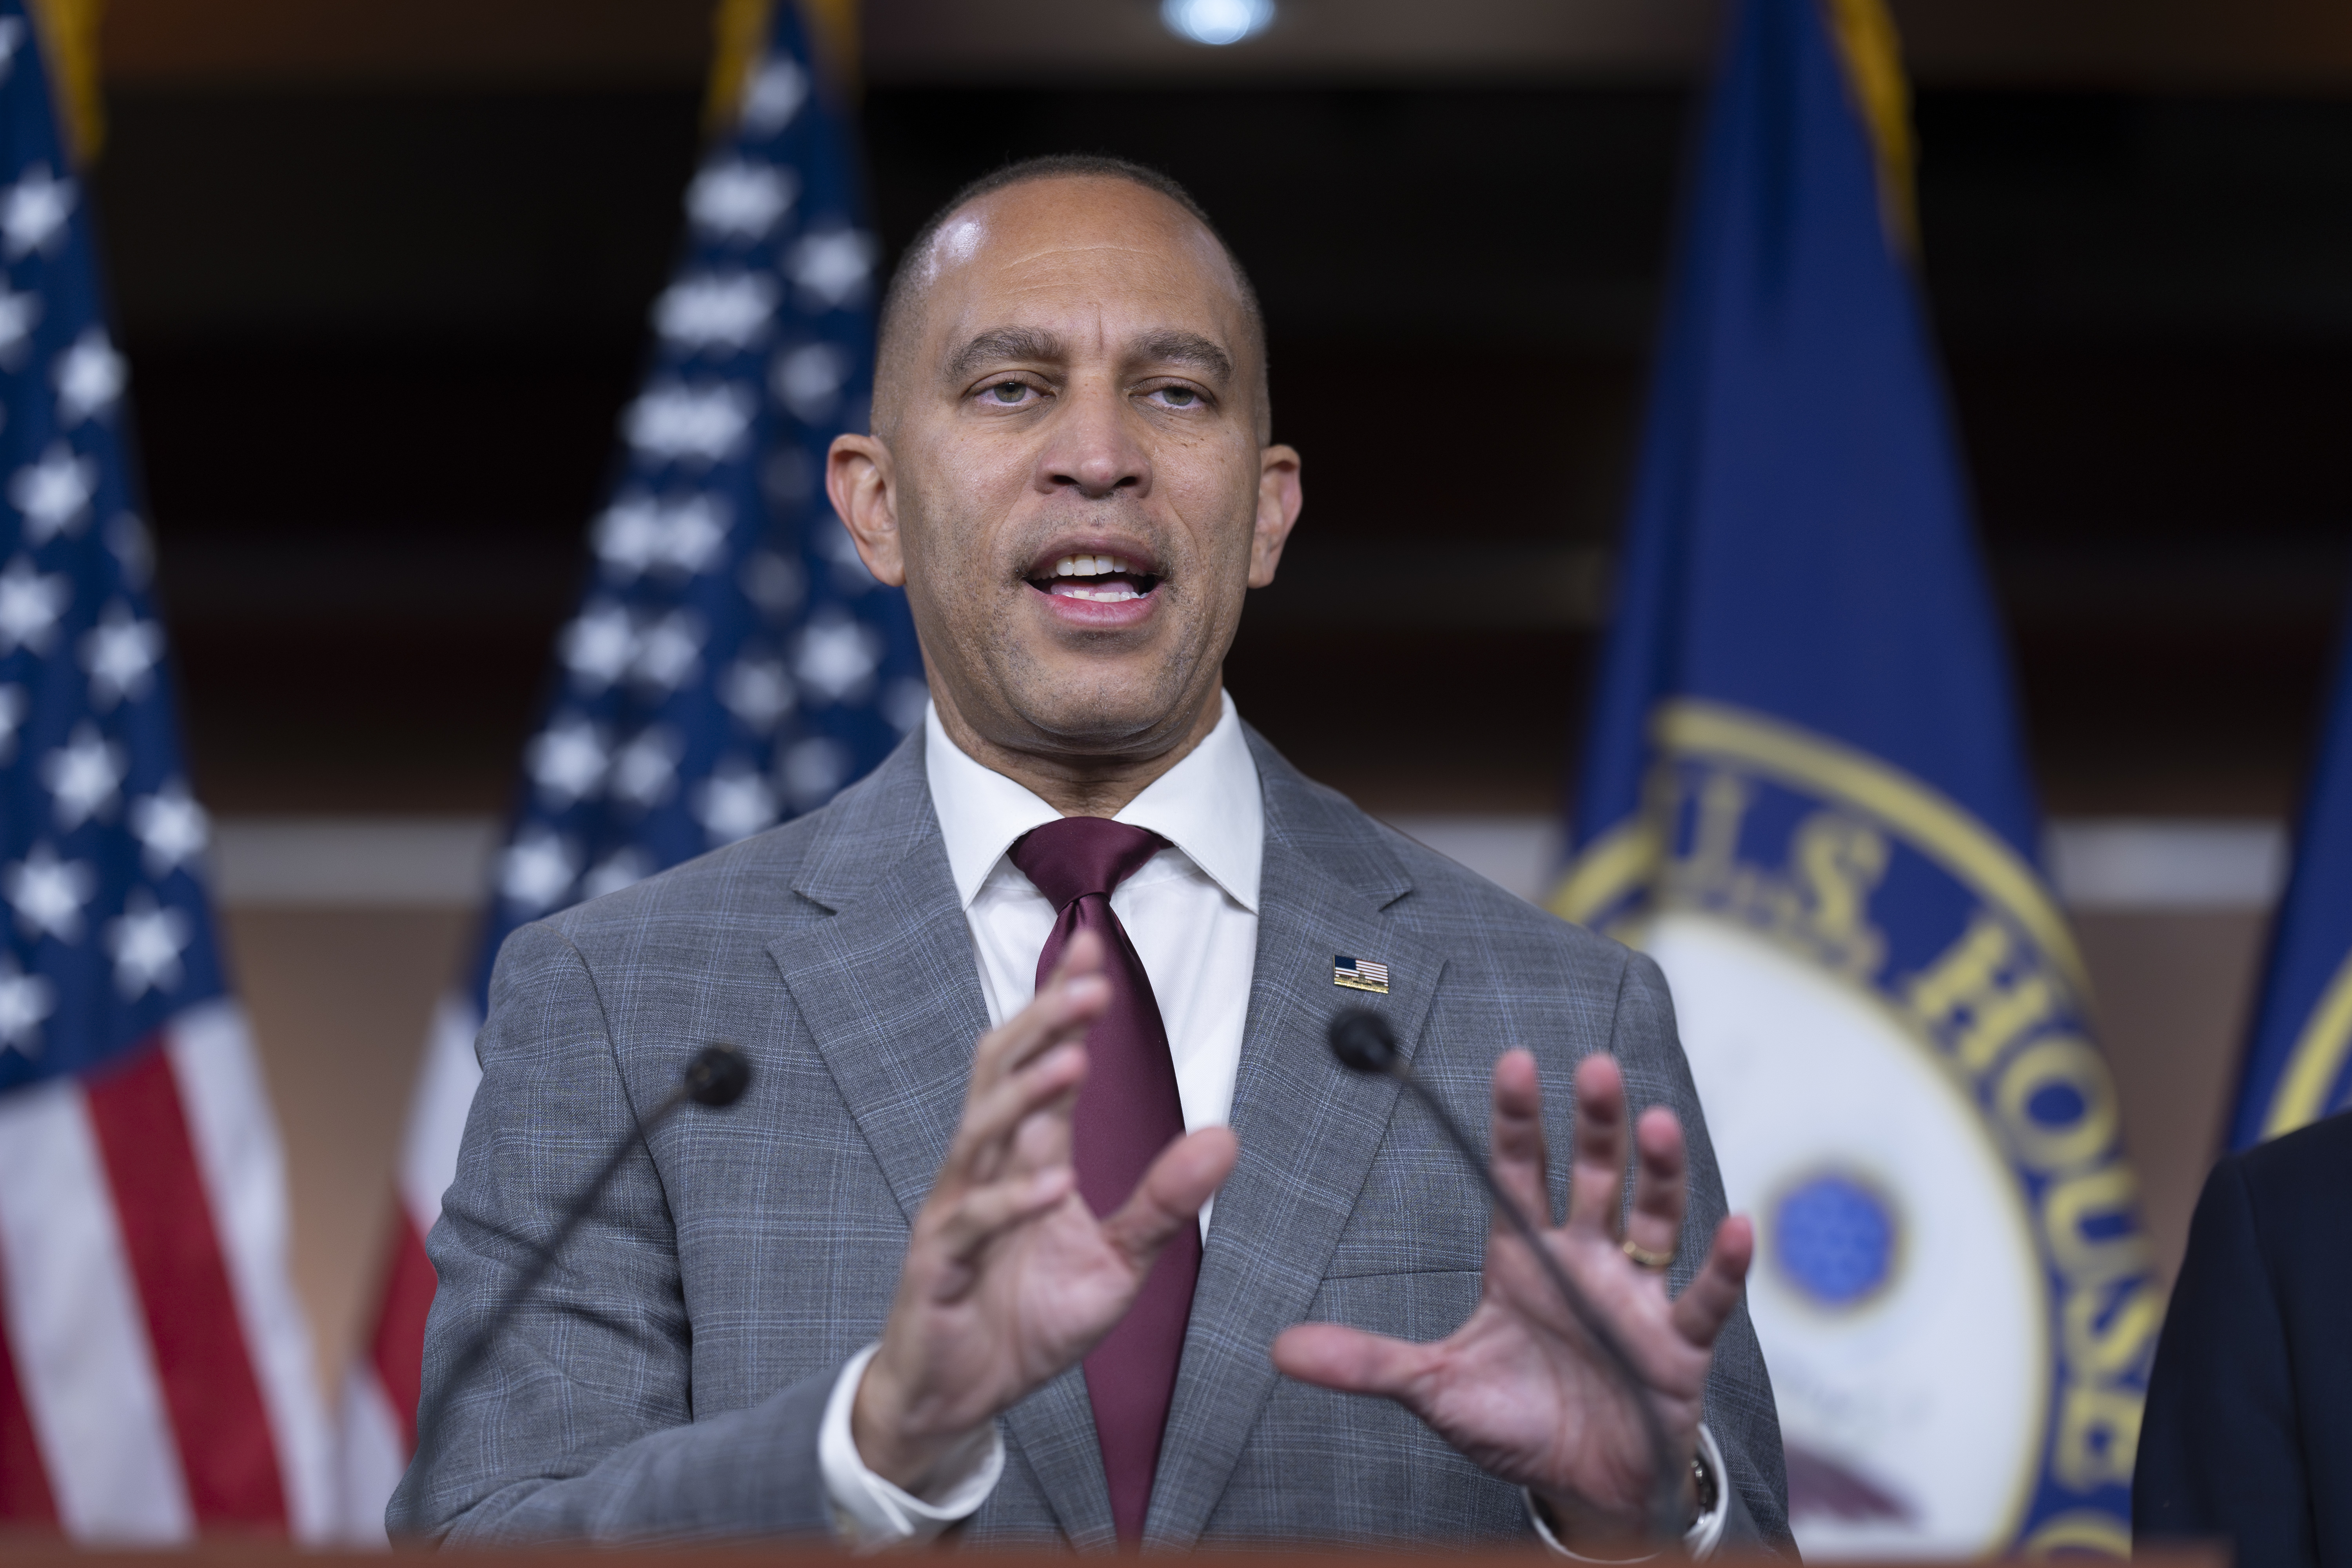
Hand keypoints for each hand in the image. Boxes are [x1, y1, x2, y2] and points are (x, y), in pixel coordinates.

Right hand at [852, 930, 1237, 1491]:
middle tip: (1090, 983)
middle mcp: (985, 1168)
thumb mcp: (1118, 1260)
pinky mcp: (939, 1264)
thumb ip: (1165, 1200)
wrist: (961, 1397)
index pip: (1042, 1060)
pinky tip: (1050, 1181)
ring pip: (981, 1131)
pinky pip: (973, 1221)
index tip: (1096, 950)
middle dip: (1044, 1022)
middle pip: (1004, 1071)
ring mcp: (956, 1211)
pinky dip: (1012, 1200)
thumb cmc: (1028, 1318)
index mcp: (1027, 1155)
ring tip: (1075, 1057)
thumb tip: (1226, 1137)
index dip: (1063, 1005)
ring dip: (1027, 1092)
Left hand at [1272, 1051, 1752, 1550]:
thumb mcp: (1433, 1390)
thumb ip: (1366, 1362)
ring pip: (1652, 1216)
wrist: (1581, 1487)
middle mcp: (1583, 1259)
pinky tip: (1736, 1226)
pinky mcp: (1677, 1343)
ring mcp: (1634, 1295)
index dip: (1517, 1120)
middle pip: (1591, 1175)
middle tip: (1594, 1068)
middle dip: (1594, 1123)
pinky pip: (1705, 1296)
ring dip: (1658, 1170)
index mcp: (1524, 1257)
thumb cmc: (1515, 1423)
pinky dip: (1723, 1264)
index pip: (1519, 1172)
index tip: (1514, 1063)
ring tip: (1656, 1123)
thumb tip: (1281, 1349)